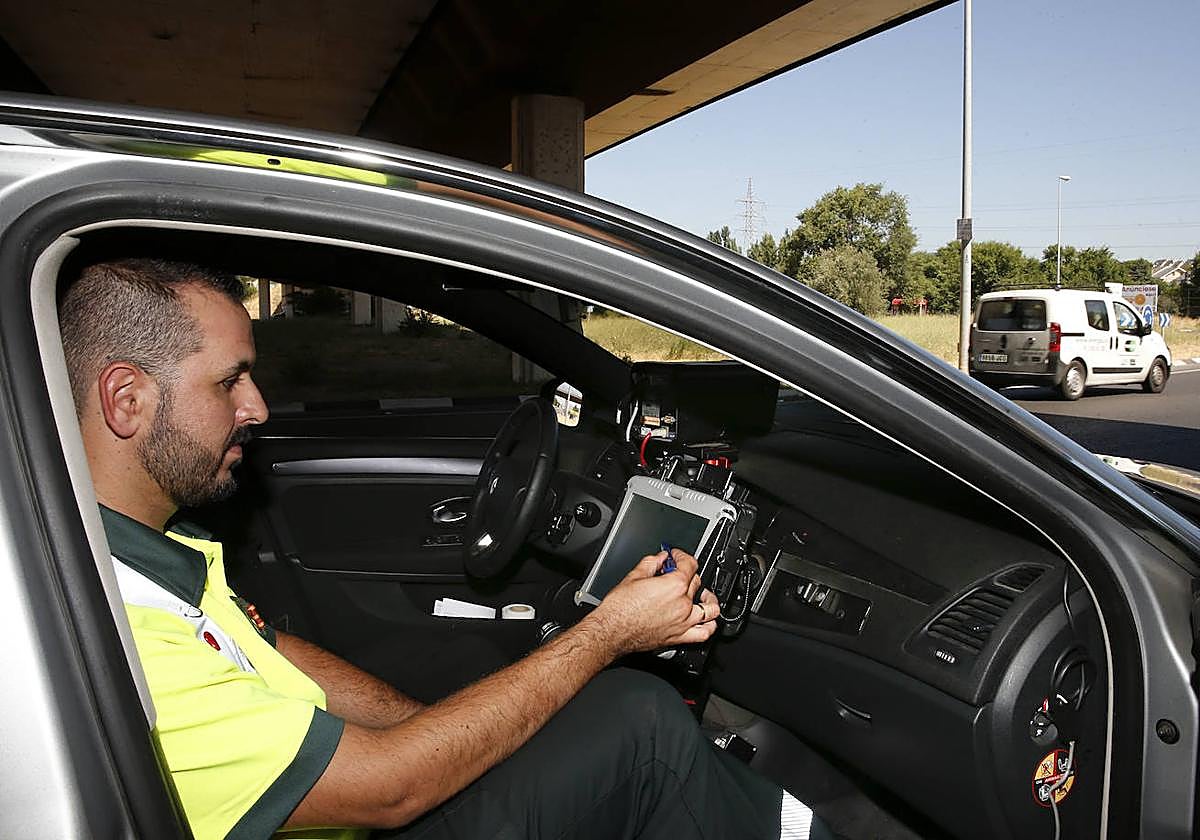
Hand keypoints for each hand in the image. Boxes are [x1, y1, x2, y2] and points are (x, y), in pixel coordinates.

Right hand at [588, 549, 720, 655]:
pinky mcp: (679, 637)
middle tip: (676, 573)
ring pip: (710, 610)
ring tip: (702, 596)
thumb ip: (650, 563)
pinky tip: (703, 621)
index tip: (676, 556)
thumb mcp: (633, 576)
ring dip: (709, 600)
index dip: (682, 556)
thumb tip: (659, 558)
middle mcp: (682, 604)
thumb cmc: (619, 609)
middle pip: (697, 583)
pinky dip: (708, 626)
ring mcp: (683, 622)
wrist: (611, 631)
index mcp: (673, 585)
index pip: (689, 564)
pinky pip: (704, 633)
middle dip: (687, 574)